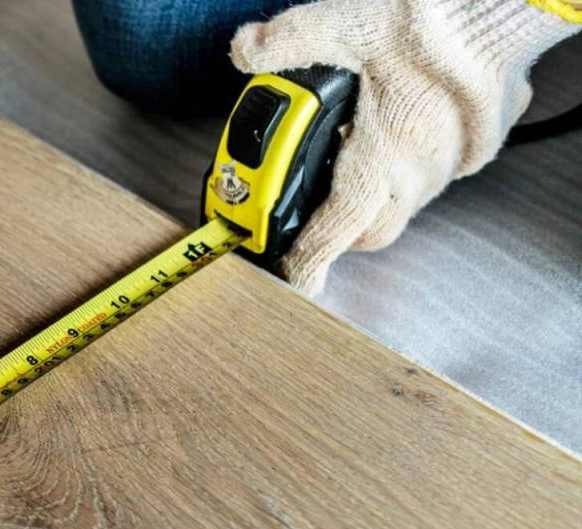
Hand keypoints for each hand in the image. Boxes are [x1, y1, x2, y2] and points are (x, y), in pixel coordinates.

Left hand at [230, 0, 577, 294]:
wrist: (506, 8)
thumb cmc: (441, 20)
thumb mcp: (344, 24)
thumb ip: (287, 41)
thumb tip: (247, 48)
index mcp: (383, 153)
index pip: (336, 226)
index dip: (309, 257)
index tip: (294, 275)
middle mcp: (422, 168)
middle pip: (372, 228)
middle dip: (338, 231)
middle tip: (309, 215)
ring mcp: (456, 159)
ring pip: (405, 203)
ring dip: (374, 196)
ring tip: (348, 163)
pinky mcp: (482, 142)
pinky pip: (437, 173)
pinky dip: (408, 166)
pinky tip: (393, 132)